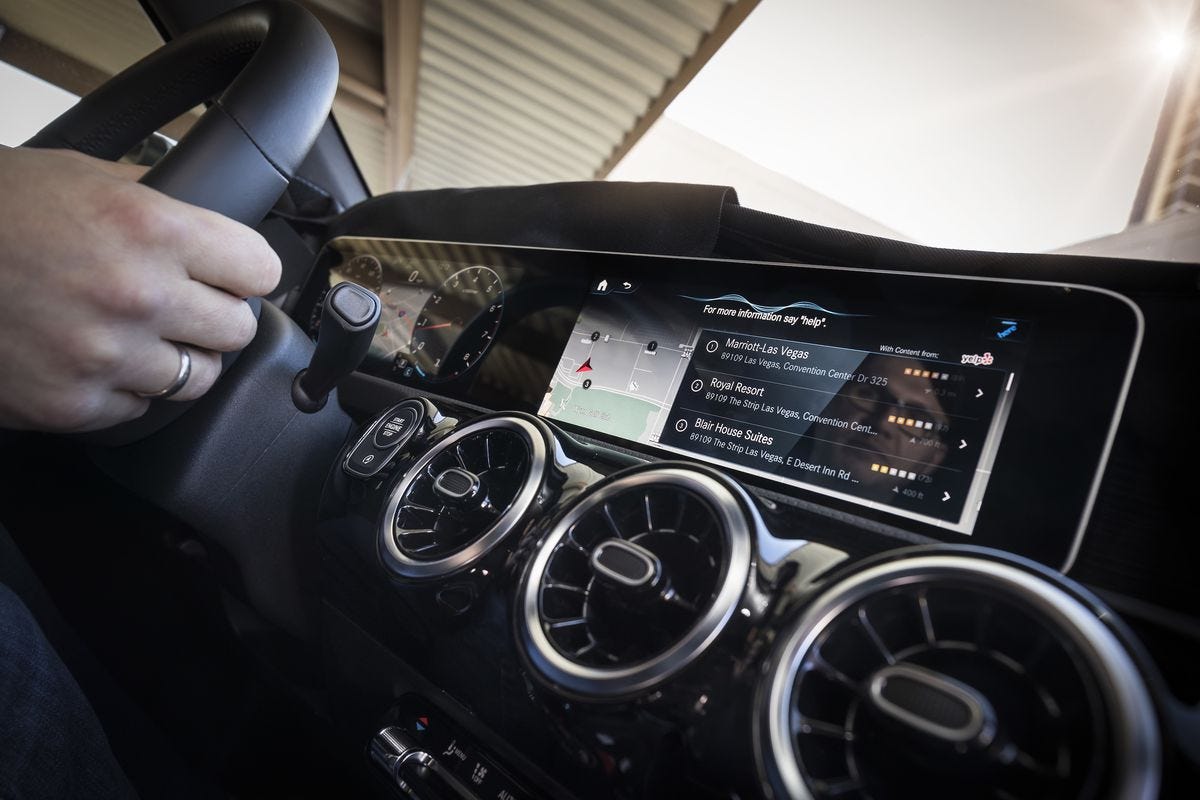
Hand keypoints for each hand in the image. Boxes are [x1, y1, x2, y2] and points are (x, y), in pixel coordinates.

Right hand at [0, 146, 280, 431]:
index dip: (246, 271)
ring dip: (176, 359)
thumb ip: (158, 202)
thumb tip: (214, 220)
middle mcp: (138, 295)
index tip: (234, 274)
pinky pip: (139, 410)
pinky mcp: (72, 404)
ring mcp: (105, 356)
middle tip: (183, 305)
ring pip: (198, 379)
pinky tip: (93, 359)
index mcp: (151, 229)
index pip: (260, 269)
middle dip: (214, 316)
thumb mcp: (82, 176)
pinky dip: (123, 390)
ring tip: (137, 335)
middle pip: (238, 329)